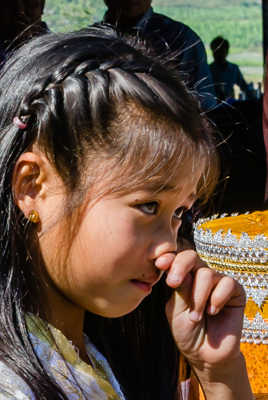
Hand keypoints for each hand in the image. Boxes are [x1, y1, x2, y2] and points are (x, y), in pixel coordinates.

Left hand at [155, 250, 251, 397]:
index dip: (168, 258)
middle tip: (173, 283)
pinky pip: (227, 283)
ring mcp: (218, 282)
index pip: (176, 259)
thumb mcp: (176, 310)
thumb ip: (179, 289)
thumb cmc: (187, 332)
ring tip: (196, 317)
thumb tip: (178, 266)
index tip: (159, 264)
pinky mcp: (235, 291)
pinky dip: (217, 299)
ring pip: (207, 274)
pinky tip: (213, 312)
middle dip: (180, 267)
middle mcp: (200, 275)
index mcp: (183, 277)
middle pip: (191, 256)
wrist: (205, 355)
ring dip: (198, 298)